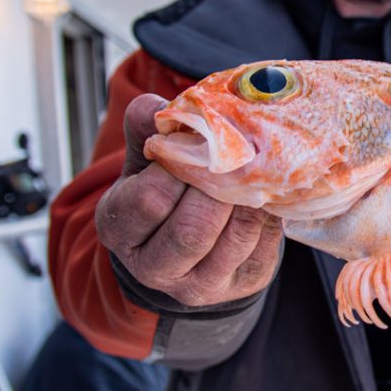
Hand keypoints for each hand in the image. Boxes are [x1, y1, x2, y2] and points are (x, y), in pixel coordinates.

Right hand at [95, 94, 282, 306]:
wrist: (188, 249)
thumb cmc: (165, 194)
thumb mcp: (144, 164)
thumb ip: (145, 133)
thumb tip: (153, 105)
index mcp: (120, 230)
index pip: (149, 200)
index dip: (177, 169)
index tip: (196, 146)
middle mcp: (155, 269)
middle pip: (193, 229)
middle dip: (218, 188)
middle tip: (233, 159)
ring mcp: (201, 285)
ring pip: (235, 240)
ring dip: (249, 200)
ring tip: (253, 173)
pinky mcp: (243, 285)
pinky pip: (264, 246)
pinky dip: (270, 214)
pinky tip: (267, 194)